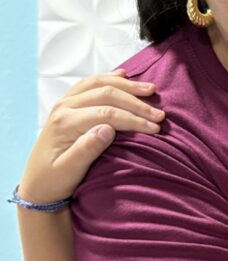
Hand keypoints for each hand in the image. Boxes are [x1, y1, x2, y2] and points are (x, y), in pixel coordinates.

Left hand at [19, 71, 164, 203]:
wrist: (36, 185)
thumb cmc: (53, 181)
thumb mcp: (68, 172)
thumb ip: (86, 150)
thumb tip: (108, 129)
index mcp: (65, 123)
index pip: (106, 113)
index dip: (133, 119)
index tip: (155, 128)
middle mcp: (64, 107)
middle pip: (106, 94)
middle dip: (136, 103)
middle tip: (159, 114)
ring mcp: (65, 103)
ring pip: (99, 83)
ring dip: (127, 86)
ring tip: (150, 90)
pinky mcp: (69, 104)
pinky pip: (90, 83)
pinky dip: (110, 78)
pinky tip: (124, 75)